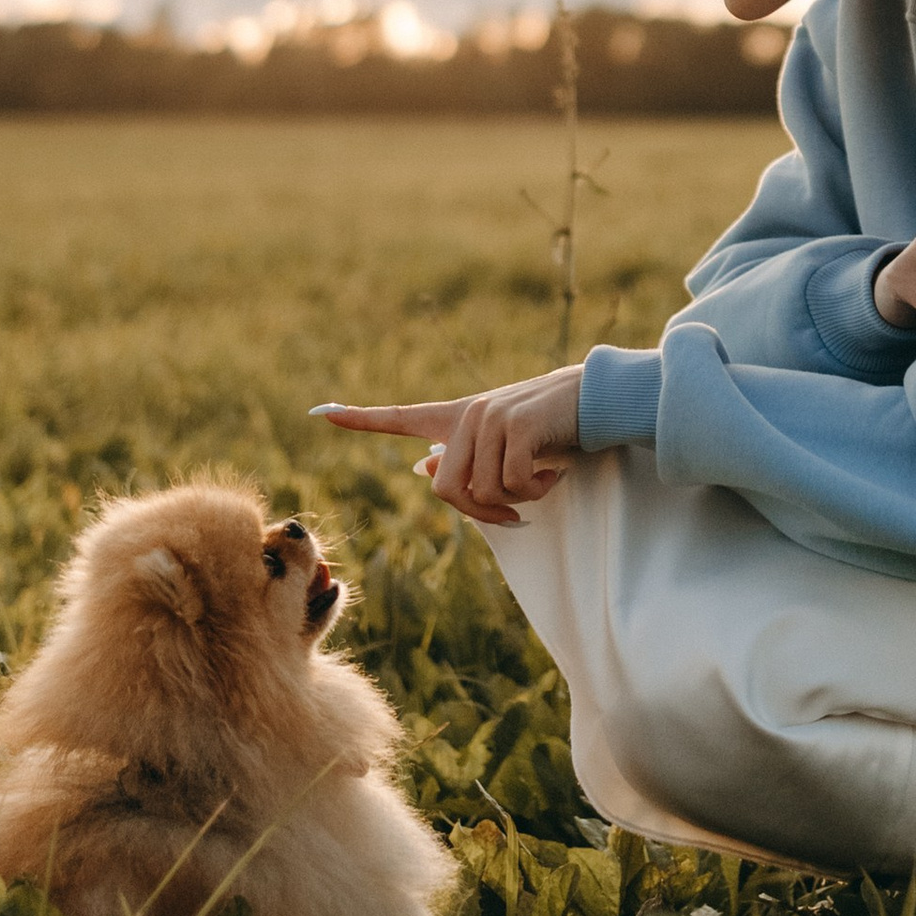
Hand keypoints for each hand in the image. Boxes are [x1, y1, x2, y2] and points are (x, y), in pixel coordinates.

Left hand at [313, 364, 584, 524]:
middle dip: (483, 515)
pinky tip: (554, 474)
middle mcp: (468, 415)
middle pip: (448, 492)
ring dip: (517, 501)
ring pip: (482, 493)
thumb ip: (464, 457)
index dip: (361, 420)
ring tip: (541, 480)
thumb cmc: (551, 428)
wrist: (595, 400)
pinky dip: (536, 491)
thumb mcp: (503, 445)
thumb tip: (424, 468)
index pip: (400, 418)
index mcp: (459, 418)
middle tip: (515, 514)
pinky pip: (512, 485)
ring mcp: (490, 418)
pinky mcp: (516, 426)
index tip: (320, 412)